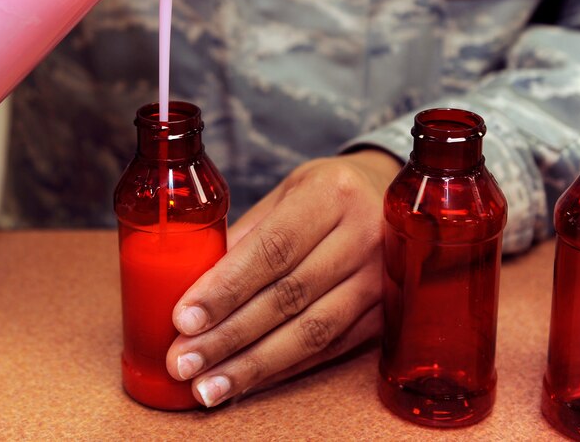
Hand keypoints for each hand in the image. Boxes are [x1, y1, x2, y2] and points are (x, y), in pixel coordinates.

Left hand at [167, 149, 401, 406]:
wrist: (396, 200)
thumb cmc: (326, 195)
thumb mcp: (286, 193)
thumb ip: (245, 236)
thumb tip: (192, 286)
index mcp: (332, 194)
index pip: (271, 249)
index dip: (226, 288)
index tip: (184, 318)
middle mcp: (365, 236)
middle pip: (288, 297)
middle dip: (229, 336)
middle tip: (183, 361)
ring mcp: (382, 280)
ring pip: (310, 332)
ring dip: (253, 365)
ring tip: (208, 385)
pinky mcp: (388, 316)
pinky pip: (329, 350)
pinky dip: (283, 369)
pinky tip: (247, 381)